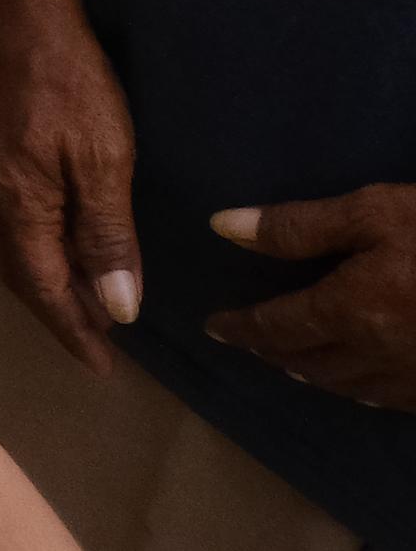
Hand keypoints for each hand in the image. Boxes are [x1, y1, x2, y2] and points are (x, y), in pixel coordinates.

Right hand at [0, 0, 145, 371]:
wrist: (16, 8)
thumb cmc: (69, 80)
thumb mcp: (105, 157)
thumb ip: (106, 233)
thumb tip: (115, 308)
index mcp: (16, 206)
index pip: (42, 290)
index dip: (73, 332)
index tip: (102, 368)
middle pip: (17, 272)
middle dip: (56, 311)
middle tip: (96, 341)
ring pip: (8, 244)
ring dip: (42, 277)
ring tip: (80, 296)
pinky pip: (3, 215)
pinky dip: (30, 242)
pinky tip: (54, 235)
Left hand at [209, 186, 415, 407]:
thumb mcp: (374, 210)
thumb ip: (298, 226)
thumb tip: (223, 227)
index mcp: (352, 310)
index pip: (279, 327)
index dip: (243, 328)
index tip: (214, 327)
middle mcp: (380, 354)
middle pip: (312, 363)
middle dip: (274, 353)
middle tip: (249, 344)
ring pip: (353, 387)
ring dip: (316, 375)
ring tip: (293, 363)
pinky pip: (394, 398)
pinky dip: (365, 390)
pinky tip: (365, 382)